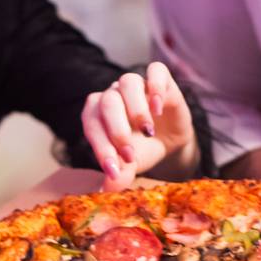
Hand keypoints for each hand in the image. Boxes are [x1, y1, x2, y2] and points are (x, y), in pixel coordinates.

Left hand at [82, 62, 198, 191]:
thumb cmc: (141, 150)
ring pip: (128, 82)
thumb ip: (119, 174)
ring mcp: (136, 85)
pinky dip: (156, 87)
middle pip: (108, 102)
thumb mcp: (131, 165)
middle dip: (117, 131)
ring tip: (147, 131)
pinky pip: (155, 70)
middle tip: (130, 155)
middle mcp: (113, 95)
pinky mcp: (161, 79)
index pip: (92, 124)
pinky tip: (159, 109)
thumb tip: (106, 190)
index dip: (100, 147)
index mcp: (98, 114)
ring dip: (136, 108)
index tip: (113, 170)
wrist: (169, 141)